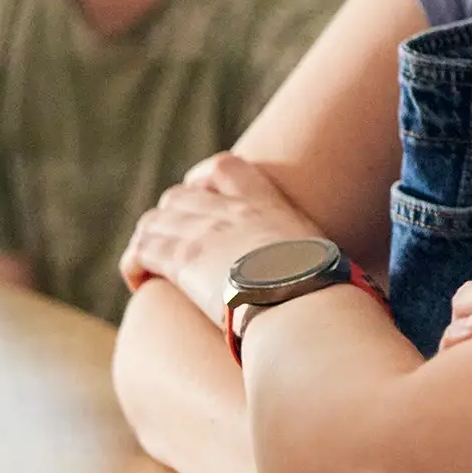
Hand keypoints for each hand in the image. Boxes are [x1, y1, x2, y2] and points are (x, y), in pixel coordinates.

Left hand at [120, 151, 325, 325]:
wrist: (305, 305)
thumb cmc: (324, 295)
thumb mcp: (323, 262)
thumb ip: (312, 261)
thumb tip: (336, 286)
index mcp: (267, 204)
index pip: (226, 168)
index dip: (203, 181)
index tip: (200, 199)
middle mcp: (232, 212)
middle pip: (179, 196)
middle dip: (170, 219)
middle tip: (174, 248)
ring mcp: (205, 233)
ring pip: (154, 222)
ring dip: (149, 242)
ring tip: (152, 267)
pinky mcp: (183, 260)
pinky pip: (142, 251)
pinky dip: (135, 264)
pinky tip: (140, 283)